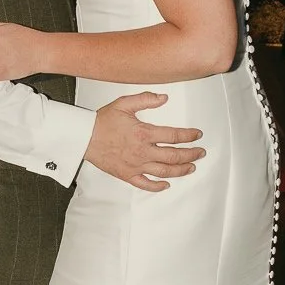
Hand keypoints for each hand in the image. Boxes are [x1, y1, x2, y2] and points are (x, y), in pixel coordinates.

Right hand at [85, 91, 204, 191]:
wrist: (84, 137)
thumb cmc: (102, 121)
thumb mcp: (124, 104)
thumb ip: (146, 99)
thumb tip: (164, 98)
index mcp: (144, 133)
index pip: (174, 136)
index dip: (189, 136)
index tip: (197, 134)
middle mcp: (142, 152)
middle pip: (174, 156)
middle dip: (191, 154)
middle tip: (200, 153)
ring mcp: (136, 165)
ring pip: (164, 172)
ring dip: (181, 170)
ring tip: (191, 168)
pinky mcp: (127, 175)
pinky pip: (145, 184)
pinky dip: (157, 186)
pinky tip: (166, 185)